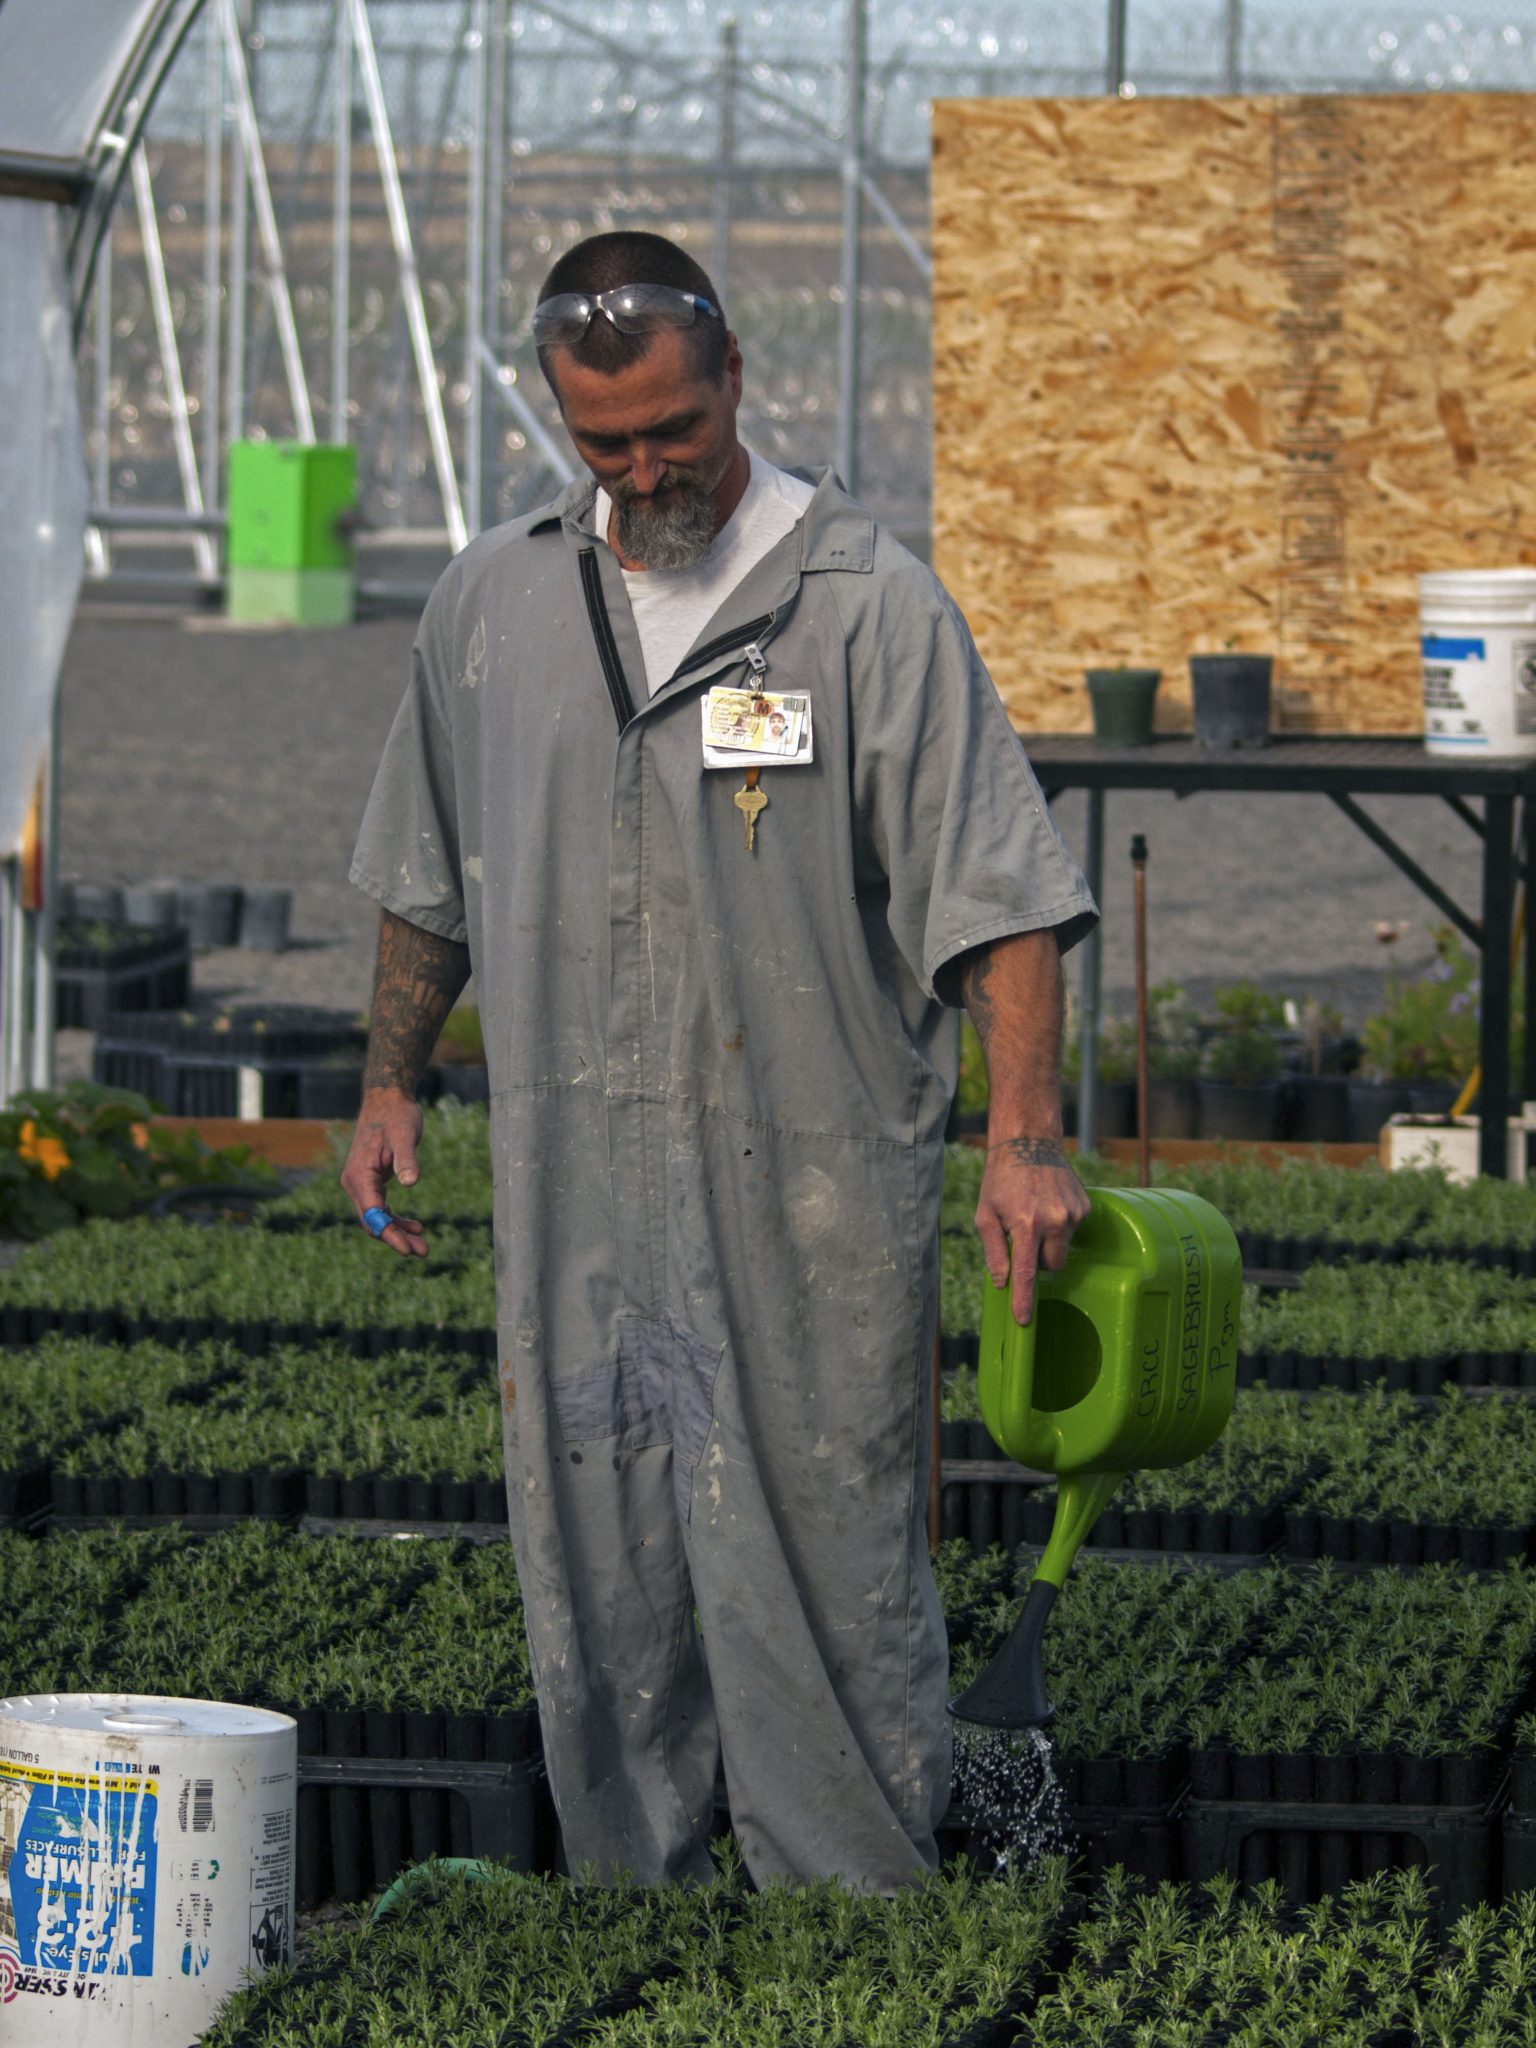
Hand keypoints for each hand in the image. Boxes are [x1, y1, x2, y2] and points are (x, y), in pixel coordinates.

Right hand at [340, 1087, 427, 1257]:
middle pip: (373, 1221)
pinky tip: (415, 1227)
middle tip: (423, 1252)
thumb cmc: (396, 1115)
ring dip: (397, 1232)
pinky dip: (396, 1219)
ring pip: (377, 1217)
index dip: (389, 1233)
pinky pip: (380, 1208)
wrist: (387, 1100)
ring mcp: (362, 1183)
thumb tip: (410, 1182)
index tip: (408, 1249)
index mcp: (359, 1174)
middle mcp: (355, 1182)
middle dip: (396, 1238)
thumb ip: (407, 1158)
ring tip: (423, 1247)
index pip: (372, 1213)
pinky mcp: (371, 1182)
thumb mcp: (405, 1134)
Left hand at [975, 1136, 1089, 1324]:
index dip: (1025, 1299)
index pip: (1027, 1272)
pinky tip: (1049, 1205)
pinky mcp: (1085, 1206)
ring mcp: (1073, 1213)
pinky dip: (1060, 1226)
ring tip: (1035, 1214)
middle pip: (1052, 1266)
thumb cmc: (1000, 1181)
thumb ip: (994, 1251)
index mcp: (1026, 1223)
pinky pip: (1073, 1232)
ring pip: (1063, 1249)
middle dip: (1038, 1261)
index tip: (1024, 1320)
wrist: (1029, 1143)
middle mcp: (1054, 1219)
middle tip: (1023, 1239)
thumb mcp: (985, 1215)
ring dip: (1049, 1241)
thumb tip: (1003, 1282)